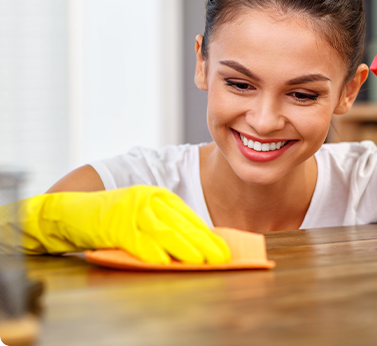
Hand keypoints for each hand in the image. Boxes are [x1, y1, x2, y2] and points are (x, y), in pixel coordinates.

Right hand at [11, 185, 230, 264]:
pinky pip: (136, 240)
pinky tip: (163, 262)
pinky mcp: (114, 225)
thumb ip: (167, 224)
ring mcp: (131, 211)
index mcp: (158, 196)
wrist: (72, 211)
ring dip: (183, 248)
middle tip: (220, 257)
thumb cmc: (112, 216)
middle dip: (203, 242)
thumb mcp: (143, 214)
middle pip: (181, 224)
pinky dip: (150, 252)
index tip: (224, 248)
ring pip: (163, 231)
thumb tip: (197, 245)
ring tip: (200, 261)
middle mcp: (148, 200)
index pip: (189, 217)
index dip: (207, 234)